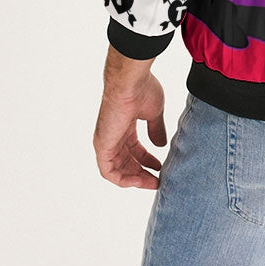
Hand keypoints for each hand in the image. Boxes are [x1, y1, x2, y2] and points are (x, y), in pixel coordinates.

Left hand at [93, 70, 167, 189]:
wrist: (130, 82)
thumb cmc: (142, 90)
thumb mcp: (154, 113)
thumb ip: (156, 130)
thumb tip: (161, 145)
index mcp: (124, 125)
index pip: (134, 149)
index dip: (147, 160)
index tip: (160, 167)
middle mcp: (113, 135)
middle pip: (126, 161)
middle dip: (142, 173)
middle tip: (157, 180)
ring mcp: (106, 141)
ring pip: (117, 170)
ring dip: (134, 179)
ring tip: (152, 183)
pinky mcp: (102, 146)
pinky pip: (109, 171)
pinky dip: (123, 180)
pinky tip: (139, 180)